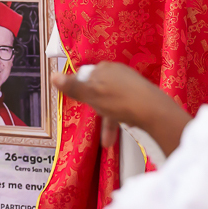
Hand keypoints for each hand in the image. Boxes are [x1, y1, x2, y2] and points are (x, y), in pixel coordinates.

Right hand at [52, 62, 191, 156]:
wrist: (154, 111)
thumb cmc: (120, 101)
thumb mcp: (91, 94)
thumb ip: (73, 86)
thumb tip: (53, 75)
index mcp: (105, 68)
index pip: (85, 75)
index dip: (80, 89)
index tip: (79, 102)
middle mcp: (118, 73)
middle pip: (98, 89)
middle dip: (95, 107)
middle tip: (95, 119)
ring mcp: (130, 84)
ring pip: (111, 102)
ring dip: (108, 121)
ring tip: (107, 140)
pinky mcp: (140, 97)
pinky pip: (123, 108)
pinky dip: (119, 121)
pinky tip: (118, 134)